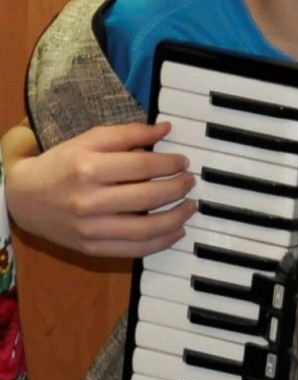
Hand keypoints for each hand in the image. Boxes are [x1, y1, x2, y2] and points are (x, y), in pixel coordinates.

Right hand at [1, 122, 192, 256]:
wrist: (24, 198)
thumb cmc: (62, 164)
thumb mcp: (91, 139)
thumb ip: (129, 133)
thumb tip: (166, 128)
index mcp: (89, 169)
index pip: (142, 166)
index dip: (170, 164)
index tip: (184, 162)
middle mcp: (88, 201)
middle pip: (147, 197)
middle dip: (178, 188)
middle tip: (190, 182)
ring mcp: (89, 229)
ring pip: (144, 229)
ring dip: (176, 218)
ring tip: (190, 207)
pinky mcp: (89, 248)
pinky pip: (131, 251)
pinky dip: (159, 244)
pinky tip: (176, 232)